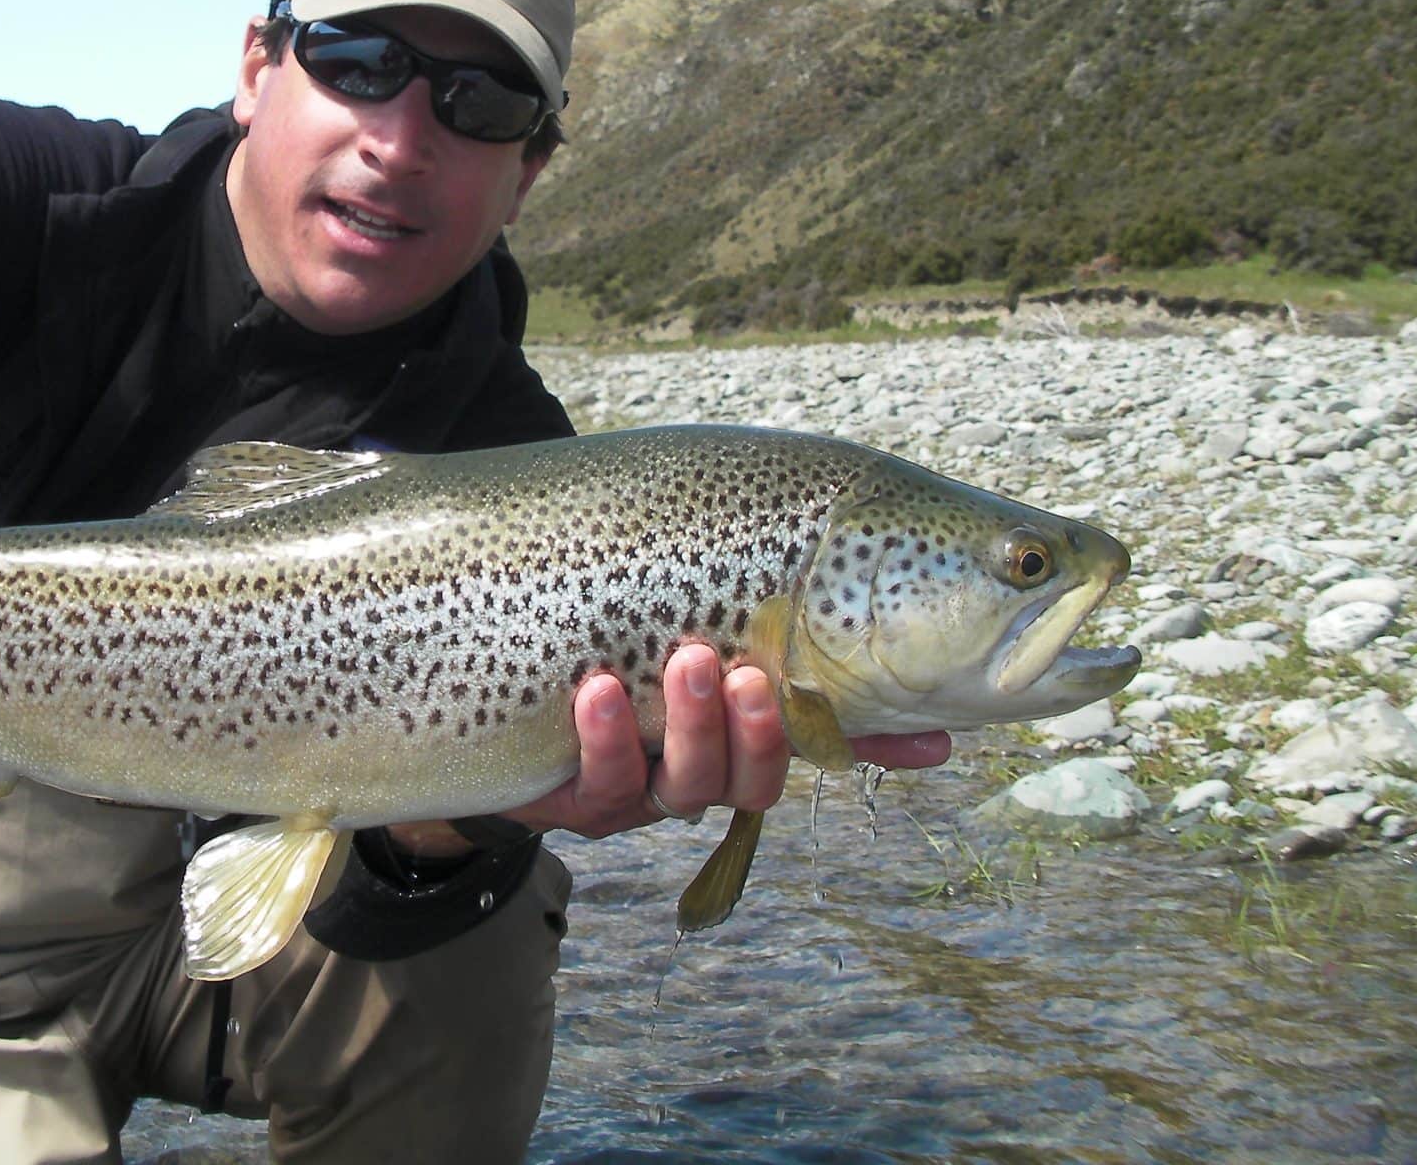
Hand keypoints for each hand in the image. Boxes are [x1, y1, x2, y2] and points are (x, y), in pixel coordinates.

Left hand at [504, 643, 950, 839]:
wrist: (487, 687)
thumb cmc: (605, 645)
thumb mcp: (683, 627)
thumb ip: (760, 630)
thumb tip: (865, 620)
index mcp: (735, 733)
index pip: (822, 746)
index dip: (876, 745)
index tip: (930, 737)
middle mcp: (697, 771)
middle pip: (751, 779)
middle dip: (761, 731)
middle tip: (752, 672)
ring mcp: (637, 788)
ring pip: (684, 785)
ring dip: (692, 726)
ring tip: (686, 659)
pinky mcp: (572, 796)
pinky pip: (599, 783)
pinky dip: (604, 738)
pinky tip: (598, 688)